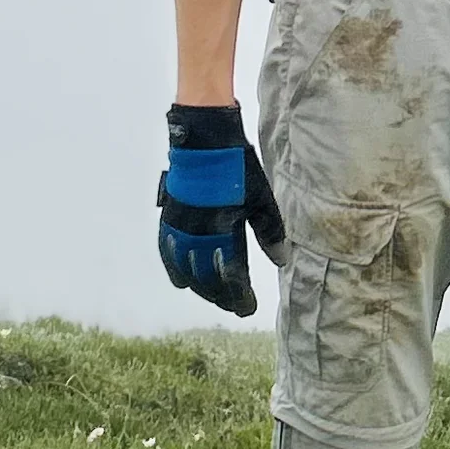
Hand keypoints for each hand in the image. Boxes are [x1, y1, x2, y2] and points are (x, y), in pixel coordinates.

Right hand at [156, 104, 286, 316]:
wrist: (205, 141)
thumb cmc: (238, 169)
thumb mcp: (262, 200)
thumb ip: (271, 233)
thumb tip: (281, 261)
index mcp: (224, 230)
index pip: (232, 275)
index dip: (240, 295)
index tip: (248, 307)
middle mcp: (199, 234)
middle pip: (207, 278)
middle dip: (221, 295)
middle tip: (233, 305)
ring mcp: (180, 228)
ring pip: (186, 269)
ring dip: (200, 287)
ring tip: (212, 296)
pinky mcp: (169, 219)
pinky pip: (168, 253)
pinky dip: (174, 269)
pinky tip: (181, 281)